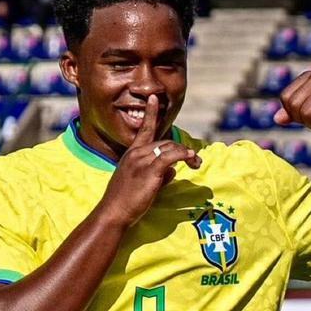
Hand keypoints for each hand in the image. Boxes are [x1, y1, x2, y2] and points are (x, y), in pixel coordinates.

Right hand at [99, 94, 201, 227]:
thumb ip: (157, 174)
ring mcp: (142, 160)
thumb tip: (173, 170)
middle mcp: (136, 153)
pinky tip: (191, 158)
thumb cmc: (125, 201)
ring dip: (186, 154)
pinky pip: (171, 156)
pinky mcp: (150, 169)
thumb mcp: (141, 183)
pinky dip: (183, 155)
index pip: (144, 129)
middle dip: (181, 149)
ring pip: (169, 148)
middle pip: (165, 142)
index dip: (151, 113)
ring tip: (196, 163)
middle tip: (195, 160)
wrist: (114, 212)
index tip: (154, 98)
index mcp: (131, 154)